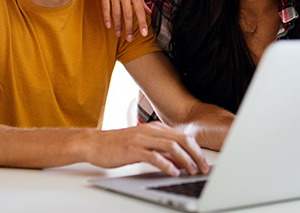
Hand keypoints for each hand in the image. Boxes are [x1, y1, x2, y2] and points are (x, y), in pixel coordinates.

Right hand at [85, 122, 208, 175]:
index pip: (183, 136)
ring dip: (186, 160)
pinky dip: (167, 164)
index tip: (204, 163)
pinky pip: (154, 156)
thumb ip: (161, 150)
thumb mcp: (143, 145)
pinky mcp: (133, 149)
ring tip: (191, 172)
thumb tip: (181, 160)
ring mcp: (141, 138)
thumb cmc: (118, 145)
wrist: (95, 143)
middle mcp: (150, 130)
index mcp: (155, 128)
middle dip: (196, 155)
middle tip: (203, 169)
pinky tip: (173, 172)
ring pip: (171, 146)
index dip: (197, 150)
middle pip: (182, 139)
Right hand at [97, 0, 150, 40]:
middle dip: (129, 28)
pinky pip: (105, 6)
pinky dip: (107, 17)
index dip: (142, 23)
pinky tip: (108, 25)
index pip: (140, 10)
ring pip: (116, 12)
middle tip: (129, 40)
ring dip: (117, 25)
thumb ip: (141, 1)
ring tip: (118, 35)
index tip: (144, 34)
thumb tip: (149, 13)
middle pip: (128, 14)